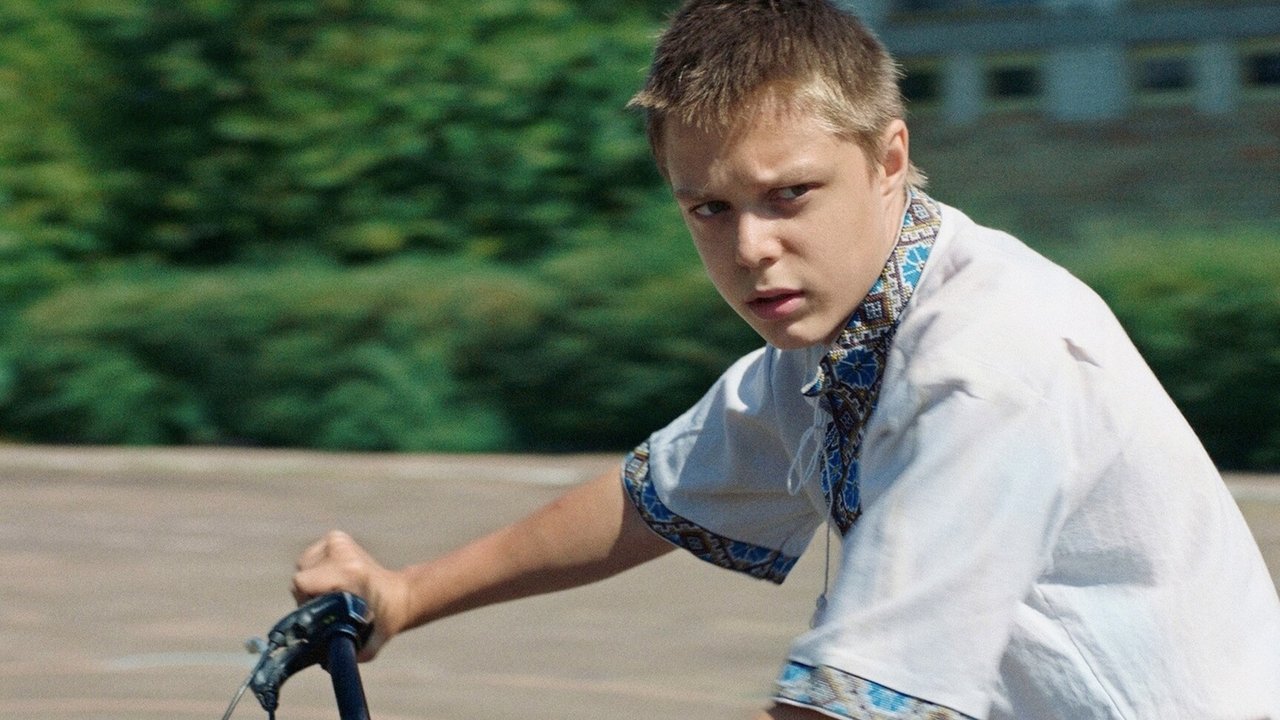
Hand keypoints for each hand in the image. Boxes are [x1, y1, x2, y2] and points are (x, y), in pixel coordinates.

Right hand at [292, 530, 409, 660]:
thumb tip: (323, 662)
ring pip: (303, 565)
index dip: (305, 602)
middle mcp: (343, 551)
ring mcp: (338, 540)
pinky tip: (331, 579)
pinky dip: (315, 570)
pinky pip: (310, 557)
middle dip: (308, 594)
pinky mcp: (336, 537)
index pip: (302, 582)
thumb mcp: (370, 642)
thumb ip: (346, 651)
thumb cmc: (384, 620)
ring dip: (311, 582)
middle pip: (301, 576)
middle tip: (328, 605)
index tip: (322, 613)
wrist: (401, 594)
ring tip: (331, 592)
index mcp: (350, 572)